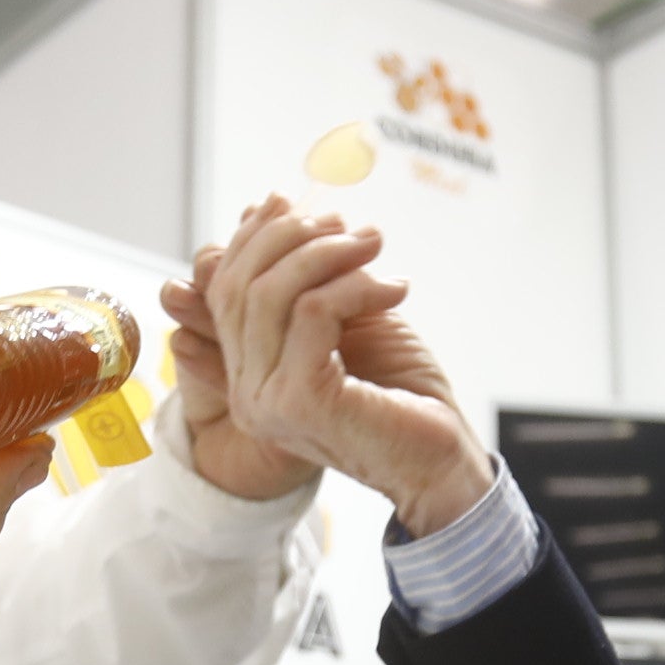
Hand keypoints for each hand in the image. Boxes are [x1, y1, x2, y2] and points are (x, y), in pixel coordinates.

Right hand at [159, 197, 491, 534]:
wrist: (443, 460)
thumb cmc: (401, 393)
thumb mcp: (345, 322)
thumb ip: (304, 282)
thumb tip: (265, 208)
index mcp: (247, 375)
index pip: (221, 289)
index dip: (251, 238)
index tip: (289, 203)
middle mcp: (245, 393)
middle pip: (238, 285)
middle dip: (291, 237)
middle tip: (347, 227)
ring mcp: (266, 401)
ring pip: (270, 293)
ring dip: (328, 254)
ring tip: (374, 245)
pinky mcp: (300, 401)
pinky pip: (312, 311)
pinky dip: (355, 285)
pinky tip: (394, 290)